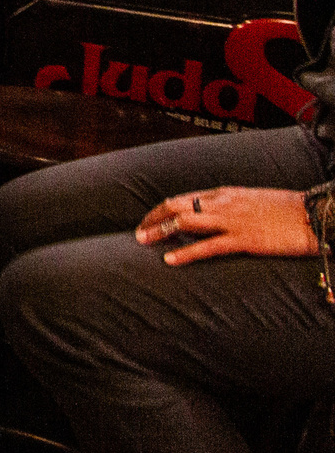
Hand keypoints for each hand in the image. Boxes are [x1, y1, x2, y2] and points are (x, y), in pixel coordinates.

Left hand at [135, 185, 318, 262]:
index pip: (183, 198)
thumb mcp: (251, 201)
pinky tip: (169, 259)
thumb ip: (229, 206)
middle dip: (153, 218)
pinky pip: (208, 247)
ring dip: (160, 231)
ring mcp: (232, 221)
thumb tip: (211, 215)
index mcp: (224, 193)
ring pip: (185, 222)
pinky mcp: (244, 240)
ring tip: (142, 242)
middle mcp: (223, 203)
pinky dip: (185, 252)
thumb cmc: (287, 210)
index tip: (150, 219)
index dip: (163, 209)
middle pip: (176, 206)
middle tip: (138, 232)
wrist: (314, 215)